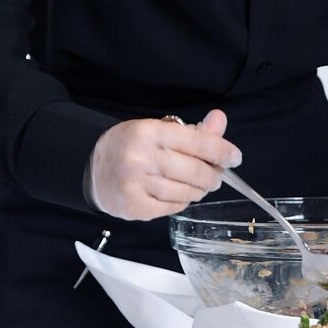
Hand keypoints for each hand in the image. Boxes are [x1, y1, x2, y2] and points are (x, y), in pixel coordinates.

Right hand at [88, 109, 241, 220]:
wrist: (92, 169)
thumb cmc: (131, 146)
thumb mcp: (159, 130)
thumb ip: (193, 131)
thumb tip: (220, 120)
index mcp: (150, 133)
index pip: (197, 142)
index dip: (222, 151)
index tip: (235, 158)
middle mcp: (142, 158)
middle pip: (195, 171)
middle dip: (213, 175)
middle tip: (217, 176)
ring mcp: (136, 185)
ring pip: (186, 192)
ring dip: (199, 190)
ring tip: (199, 185)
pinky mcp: (134, 207)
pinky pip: (172, 207)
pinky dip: (183, 202)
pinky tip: (181, 195)